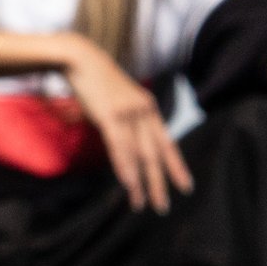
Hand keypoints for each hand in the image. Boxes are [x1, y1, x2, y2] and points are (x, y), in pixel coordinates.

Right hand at [59, 35, 192, 211]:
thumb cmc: (96, 79)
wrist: (80, 58)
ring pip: (138, 155)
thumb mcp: (119, 99)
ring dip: (140, 182)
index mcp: (149, 108)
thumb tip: (126, 138)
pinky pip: (119, 147)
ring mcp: (128, 114)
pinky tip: (128, 183)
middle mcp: (143, 112)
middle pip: (155, 154)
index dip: (176, 166)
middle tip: (163, 207)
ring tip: (142, 204)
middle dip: (160, 182)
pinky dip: (124, 167)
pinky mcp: (110, 116)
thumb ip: (127, 117)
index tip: (185, 187)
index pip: (167, 142)